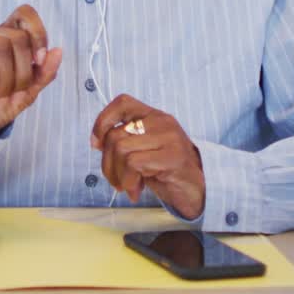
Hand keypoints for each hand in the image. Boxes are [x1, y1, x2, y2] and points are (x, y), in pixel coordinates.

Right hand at [0, 5, 61, 136]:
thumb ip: (44, 73)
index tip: (39, 61)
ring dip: (4, 78)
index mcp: (9, 37)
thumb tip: (58, 51)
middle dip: (22, 71)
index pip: (25, 14)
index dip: (37, 34)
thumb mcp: (27, 93)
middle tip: (14, 93)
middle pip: (18, 37)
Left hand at [91, 95, 204, 219]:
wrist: (197, 190)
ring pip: (122, 149)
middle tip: (117, 181)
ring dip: (118, 175)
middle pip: (115, 135)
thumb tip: (98, 143)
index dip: (102, 121)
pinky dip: (129, 181)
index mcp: (154, 116)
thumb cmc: (165, 171)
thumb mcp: (142, 150)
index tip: (97, 144)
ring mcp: (170, 137)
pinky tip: (136, 191)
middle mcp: (162, 121)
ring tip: (128, 187)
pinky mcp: (173, 156)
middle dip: (108, 164)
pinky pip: (134, 164)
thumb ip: (124, 141)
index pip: (122, 102)